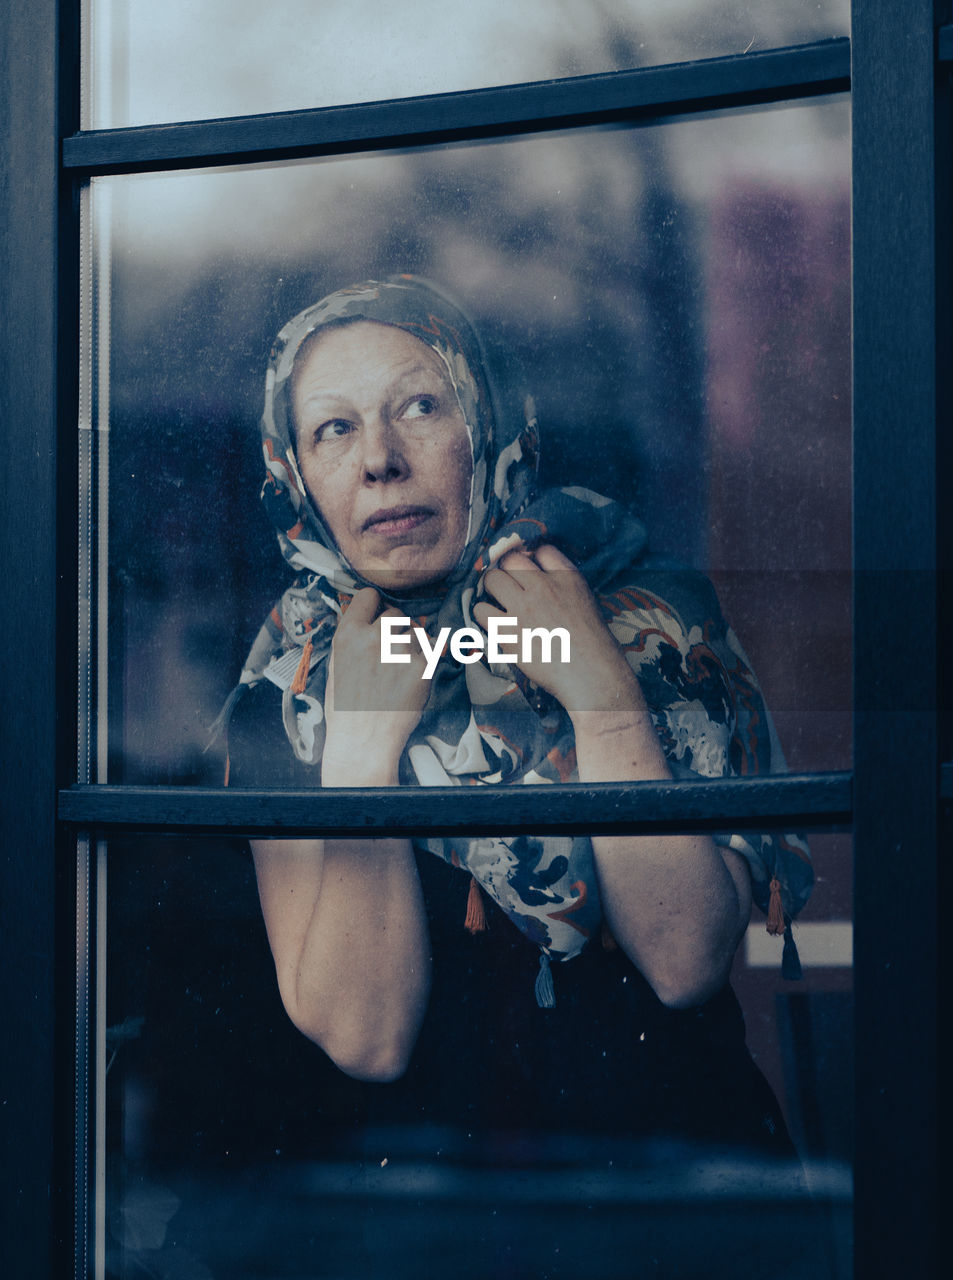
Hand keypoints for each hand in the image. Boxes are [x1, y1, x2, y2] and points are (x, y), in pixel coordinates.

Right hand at [322, 587, 429, 784]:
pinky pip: (432, 649)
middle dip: (396, 629)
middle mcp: (374, 637)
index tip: (378, 616)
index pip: (368, 596)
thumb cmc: (346, 709)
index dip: (375, 606)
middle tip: (392, 653)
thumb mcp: (336, 665)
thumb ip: (353, 639)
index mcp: (348, 634)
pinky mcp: (423, 667)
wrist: (363, 742)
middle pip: (396, 613)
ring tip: (402, 670)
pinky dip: (427, 660)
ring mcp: (400, 651)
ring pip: (417, 631)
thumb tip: (370, 619)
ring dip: (413, 644)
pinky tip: (414, 678)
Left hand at [472, 544, 640, 719]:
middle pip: (511, 559)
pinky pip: (481, 610)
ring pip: (492, 579)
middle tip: (509, 584)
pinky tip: (494, 622)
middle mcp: (544, 587)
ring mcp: (524, 607)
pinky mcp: (508, 631)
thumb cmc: (594, 644)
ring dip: (491, 588)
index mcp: (567, 578)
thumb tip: (536, 578)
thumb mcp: (586, 602)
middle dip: (507, 568)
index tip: (530, 570)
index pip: (542, 549)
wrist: (591, 675)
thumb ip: (563, 585)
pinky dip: (484, 614)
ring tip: (498, 601)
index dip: (532, 558)